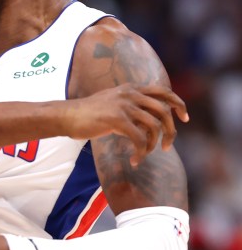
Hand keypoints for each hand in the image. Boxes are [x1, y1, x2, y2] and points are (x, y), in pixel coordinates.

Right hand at [63, 84, 188, 164]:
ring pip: (154, 126)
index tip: (184, 119)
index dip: (179, 104)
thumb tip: (147, 121)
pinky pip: (139, 139)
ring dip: (153, 145)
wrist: (65, 116)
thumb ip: (130, 105)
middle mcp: (130, 94)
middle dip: (171, 131)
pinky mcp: (116, 120)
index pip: (165, 92)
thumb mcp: (112, 102)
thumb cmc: (86, 114)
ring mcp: (124, 106)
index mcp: (131, 89)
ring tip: (145, 154)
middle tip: (166, 146)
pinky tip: (134, 160)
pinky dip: (141, 153)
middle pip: (164, 111)